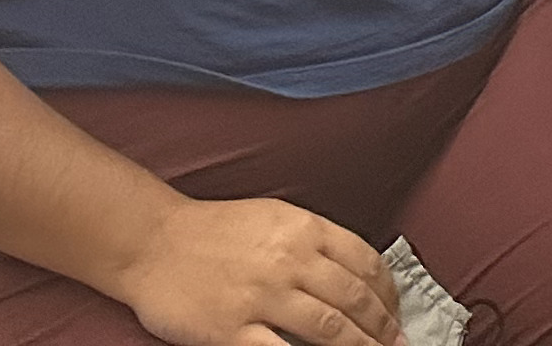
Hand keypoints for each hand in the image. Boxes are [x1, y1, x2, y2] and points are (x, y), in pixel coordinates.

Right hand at [110, 196, 399, 345]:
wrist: (153, 242)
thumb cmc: (215, 231)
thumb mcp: (276, 218)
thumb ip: (315, 243)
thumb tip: (355, 272)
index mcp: (306, 229)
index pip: (366, 263)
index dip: (388, 293)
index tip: (396, 311)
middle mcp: (291, 261)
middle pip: (354, 300)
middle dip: (383, 327)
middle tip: (398, 343)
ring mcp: (263, 297)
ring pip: (329, 329)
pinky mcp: (232, 330)